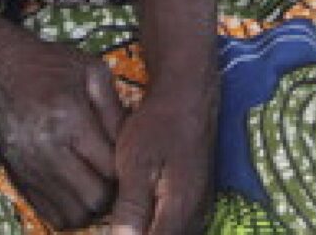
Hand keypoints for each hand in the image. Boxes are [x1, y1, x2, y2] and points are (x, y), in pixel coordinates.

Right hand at [0, 30, 124, 230]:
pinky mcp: (19, 178)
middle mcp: (47, 150)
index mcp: (69, 119)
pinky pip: (51, 214)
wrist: (1, 66)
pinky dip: (70, 209)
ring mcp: (30, 169)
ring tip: (97, 180)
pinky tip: (77, 186)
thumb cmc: (50, 64)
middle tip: (115, 173)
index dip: (127, 168)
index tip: (129, 158)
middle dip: (112, 190)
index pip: (110, 167)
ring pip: (73, 214)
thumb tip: (132, 143)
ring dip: (91, 204)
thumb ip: (115, 108)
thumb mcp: (91, 70)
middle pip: (94, 198)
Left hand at [109, 86, 216, 234]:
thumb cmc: (158, 125)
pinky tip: (140, 215)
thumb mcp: (136, 163)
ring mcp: (200, 209)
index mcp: (179, 212)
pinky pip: (178, 226)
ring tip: (125, 220)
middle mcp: (196, 217)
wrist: (187, 94)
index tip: (115, 232)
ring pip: (171, 234)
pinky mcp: (198, 200)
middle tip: (115, 224)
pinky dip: (158, 225)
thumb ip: (131, 208)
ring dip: (149, 230)